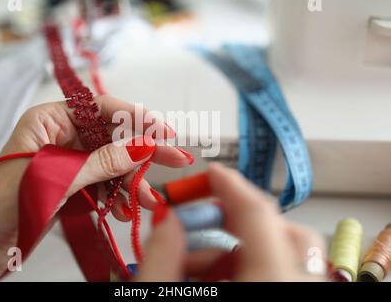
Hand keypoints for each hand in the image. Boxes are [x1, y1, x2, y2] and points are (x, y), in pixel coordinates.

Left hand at [0, 96, 190, 280]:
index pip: (101, 109)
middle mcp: (62, 137)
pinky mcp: (73, 187)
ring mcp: (69, 163)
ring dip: (132, 182)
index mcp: (50, 121)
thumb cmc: (1, 206)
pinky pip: (104, 185)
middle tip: (175, 158)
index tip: (163, 131)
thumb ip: (101, 162)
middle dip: (143, 150)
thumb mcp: (55, 178)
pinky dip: (118, 197)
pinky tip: (126, 210)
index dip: (135, 117)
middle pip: (112, 136)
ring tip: (148, 200)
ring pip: (112, 164)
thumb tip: (142, 146)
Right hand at [136, 163, 326, 281]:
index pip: (257, 213)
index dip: (230, 185)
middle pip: (281, 229)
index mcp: (270, 282)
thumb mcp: (161, 294)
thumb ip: (161, 254)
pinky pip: (281, 272)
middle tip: (202, 218)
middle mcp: (295, 286)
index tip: (212, 170)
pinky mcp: (292, 298)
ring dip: (235, 246)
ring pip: (282, 252)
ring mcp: (299, 293)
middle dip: (237, 216)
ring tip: (191, 263)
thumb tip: (167, 218)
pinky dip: (247, 266)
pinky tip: (211, 278)